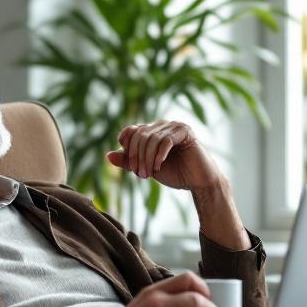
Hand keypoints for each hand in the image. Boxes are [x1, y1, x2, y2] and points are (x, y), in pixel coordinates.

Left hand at [105, 121, 221, 190]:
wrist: (198, 181)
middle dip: (136, 156)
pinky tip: (158, 166)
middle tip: (139, 174)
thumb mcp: (146, 168)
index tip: (131, 166)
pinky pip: (166, 140)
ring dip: (147, 158)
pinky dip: (159, 155)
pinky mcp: (185, 132)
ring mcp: (174, 126)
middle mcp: (162, 125)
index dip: (127, 146)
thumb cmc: (174, 173)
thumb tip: (108, 155)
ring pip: (151, 138)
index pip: (131, 131)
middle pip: (140, 135)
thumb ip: (129, 162)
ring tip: (148, 174)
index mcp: (152, 131)